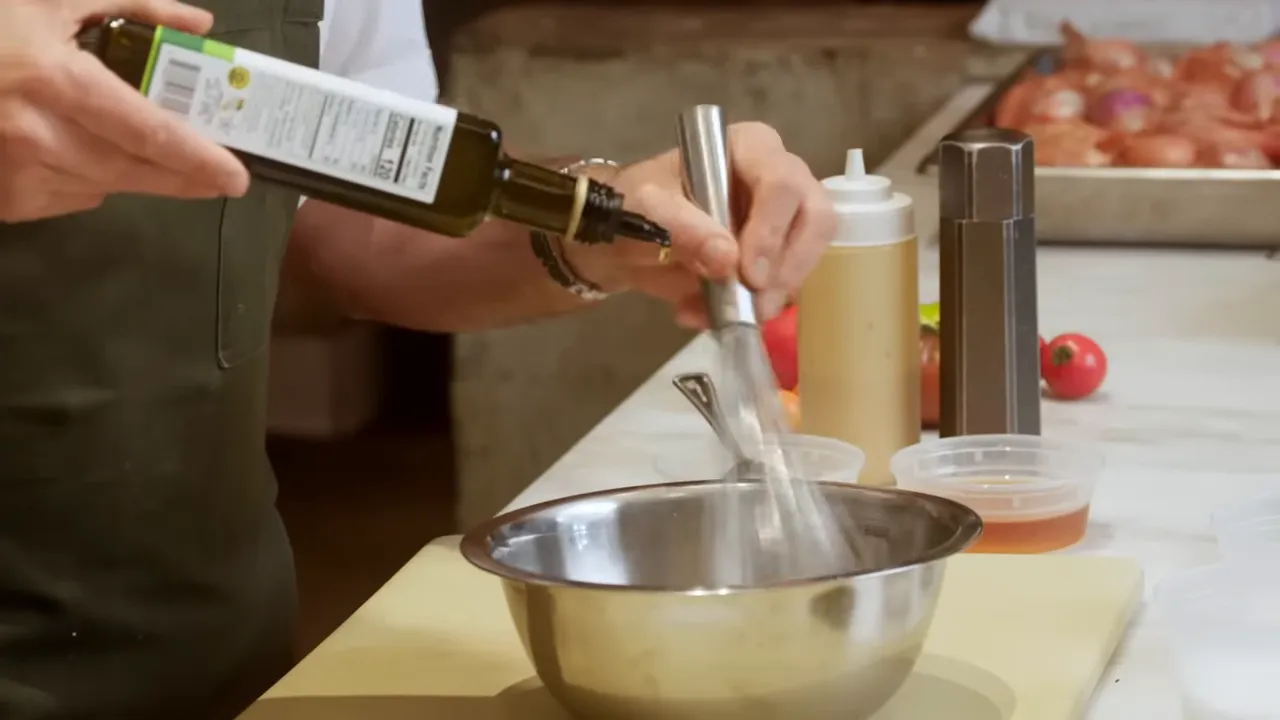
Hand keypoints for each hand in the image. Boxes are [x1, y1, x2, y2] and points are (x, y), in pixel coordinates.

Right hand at [0, 0, 248, 222]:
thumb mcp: (51, 0)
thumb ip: (132, 7)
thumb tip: (198, 22)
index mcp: (56, 82)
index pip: (149, 134)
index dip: (198, 160)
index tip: (235, 179)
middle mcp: (37, 136)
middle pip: (135, 171)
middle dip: (181, 176)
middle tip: (216, 178)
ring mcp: (15, 173)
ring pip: (105, 186)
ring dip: (130, 171)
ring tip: (135, 147)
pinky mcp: (3, 200)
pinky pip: (70, 196)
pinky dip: (85, 178)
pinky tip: (71, 150)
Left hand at [567, 122, 835, 328]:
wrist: (621, 241)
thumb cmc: (635, 205)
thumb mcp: (645, 209)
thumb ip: (682, 228)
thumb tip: (727, 259)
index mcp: (749, 148)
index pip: (782, 182)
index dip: (772, 230)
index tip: (748, 274)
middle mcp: (778, 178)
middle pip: (816, 217)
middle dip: (788, 266)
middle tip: (755, 303)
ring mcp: (783, 220)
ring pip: (808, 256)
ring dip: (771, 295)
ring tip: (723, 315)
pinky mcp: (777, 258)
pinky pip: (784, 287)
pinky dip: (750, 310)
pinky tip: (708, 315)